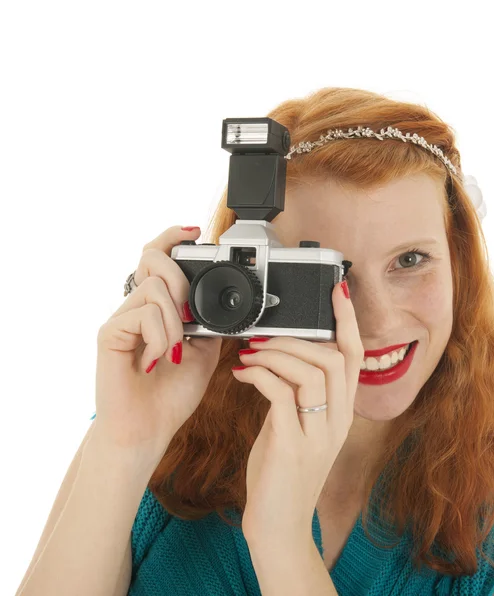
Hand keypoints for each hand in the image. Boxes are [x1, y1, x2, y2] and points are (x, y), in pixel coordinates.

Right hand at [94, 225, 222, 456]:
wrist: (151, 428)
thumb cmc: (172, 393)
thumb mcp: (204, 352)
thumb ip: (207, 323)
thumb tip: (220, 302)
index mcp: (157, 308)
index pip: (157, 258)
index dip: (172, 237)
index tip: (194, 230)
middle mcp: (136, 307)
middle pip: (153, 258)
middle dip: (180, 281)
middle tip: (188, 319)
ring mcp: (121, 318)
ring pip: (155, 287)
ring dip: (176, 322)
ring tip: (174, 351)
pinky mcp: (109, 333)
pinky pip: (143, 314)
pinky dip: (161, 338)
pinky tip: (158, 360)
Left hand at [233, 280, 362, 545]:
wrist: (278, 525)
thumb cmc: (283, 473)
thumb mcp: (296, 427)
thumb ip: (295, 394)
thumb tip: (279, 359)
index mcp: (341, 413)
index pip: (354, 357)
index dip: (348, 321)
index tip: (338, 290)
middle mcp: (338, 421)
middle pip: (335, 359)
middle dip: (298, 337)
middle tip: (266, 335)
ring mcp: (319, 434)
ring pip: (312, 372)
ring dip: (278, 354)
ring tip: (251, 353)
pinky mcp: (293, 446)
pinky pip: (281, 394)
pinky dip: (261, 374)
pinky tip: (243, 373)